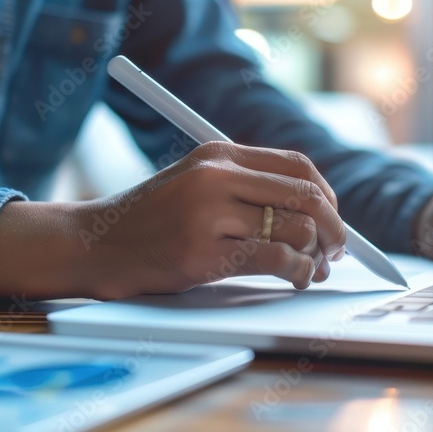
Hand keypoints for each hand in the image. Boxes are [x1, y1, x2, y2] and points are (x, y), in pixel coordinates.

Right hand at [0, 142, 345, 299]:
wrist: (96, 244)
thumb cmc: (153, 221)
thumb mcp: (198, 185)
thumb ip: (248, 188)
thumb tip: (317, 212)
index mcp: (219, 154)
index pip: (297, 165)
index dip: (327, 194)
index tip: (334, 218)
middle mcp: (217, 176)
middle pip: (306, 194)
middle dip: (334, 227)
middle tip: (336, 249)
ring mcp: (209, 213)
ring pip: (296, 229)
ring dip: (315, 255)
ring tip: (311, 269)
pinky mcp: (203, 252)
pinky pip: (275, 259)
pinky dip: (297, 271)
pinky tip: (295, 278)